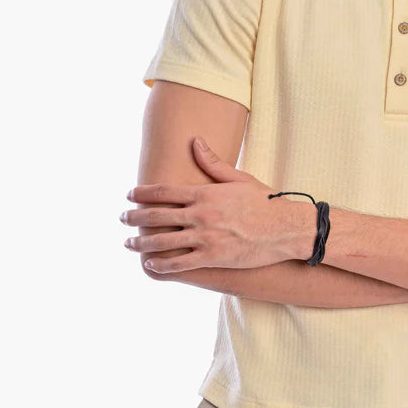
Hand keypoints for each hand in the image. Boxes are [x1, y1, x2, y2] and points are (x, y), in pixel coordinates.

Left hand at [120, 138, 310, 271]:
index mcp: (205, 194)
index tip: (129, 194)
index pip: (163, 191)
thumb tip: (195, 142)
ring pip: (163, 241)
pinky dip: (161, 265)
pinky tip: (149, 265)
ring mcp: (205, 238)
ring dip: (141, 243)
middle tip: (122, 218)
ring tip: (128, 243)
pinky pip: (180, 264)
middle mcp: (200, 215)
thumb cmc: (265, 201)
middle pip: (157, 215)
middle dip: (134, 217)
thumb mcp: (239, 178)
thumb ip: (213, 163)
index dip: (142, 193)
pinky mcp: (213, 257)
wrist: (286, 228)